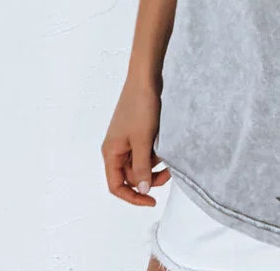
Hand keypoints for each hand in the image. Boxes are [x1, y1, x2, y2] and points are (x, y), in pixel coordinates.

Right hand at [100, 79, 171, 205]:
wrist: (145, 79)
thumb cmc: (140, 107)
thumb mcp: (143, 140)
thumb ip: (142, 167)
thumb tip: (142, 190)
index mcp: (111, 153)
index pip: (116, 186)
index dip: (133, 197)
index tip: (152, 200)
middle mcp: (116, 149)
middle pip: (130, 176)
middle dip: (149, 178)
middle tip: (168, 173)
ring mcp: (126, 140)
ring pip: (139, 163)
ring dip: (154, 164)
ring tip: (168, 157)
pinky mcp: (136, 132)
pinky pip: (144, 151)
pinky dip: (154, 152)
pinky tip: (164, 146)